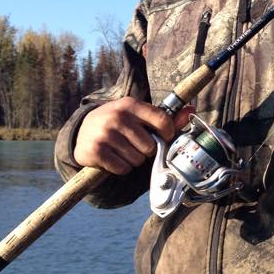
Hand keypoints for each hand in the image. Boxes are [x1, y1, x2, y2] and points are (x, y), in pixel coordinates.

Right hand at [74, 97, 193, 174]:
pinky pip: (122, 168)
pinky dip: (121, 168)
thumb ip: (166, 116)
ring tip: (122, 150)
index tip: (162, 137)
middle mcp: (117, 117)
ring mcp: (105, 134)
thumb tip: (191, 109)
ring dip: (133, 160)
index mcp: (131, 104)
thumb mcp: (138, 114)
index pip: (163, 122)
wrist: (81, 131)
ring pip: (137, 160)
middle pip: (150, 147)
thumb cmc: (118, 122)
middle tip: (134, 144)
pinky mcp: (96, 151)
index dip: (167, 134)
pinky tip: (113, 157)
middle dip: (146, 150)